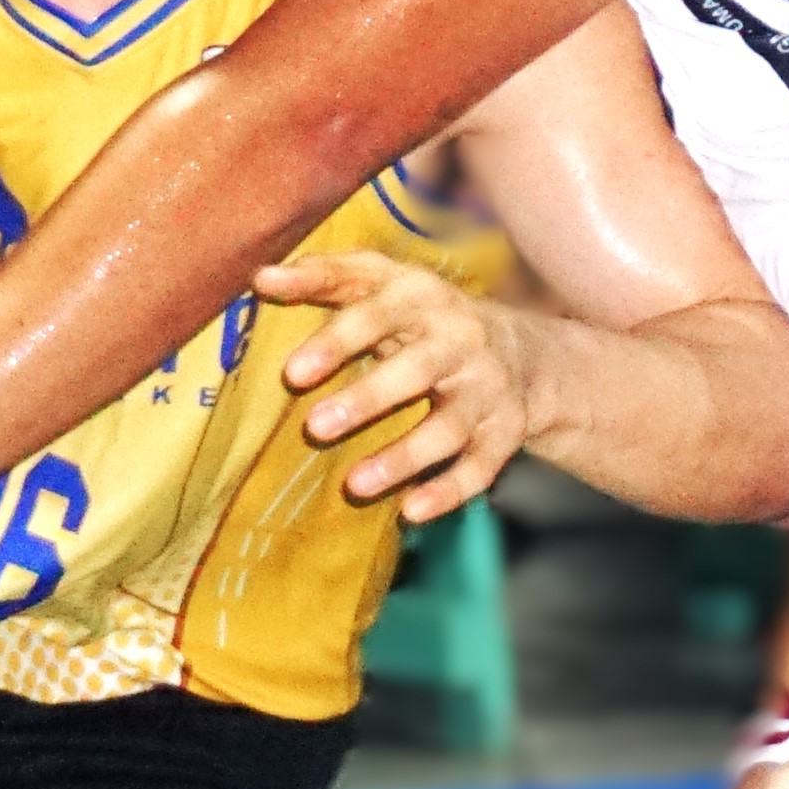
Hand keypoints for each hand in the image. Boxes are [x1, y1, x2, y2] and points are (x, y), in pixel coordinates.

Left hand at [260, 248, 524, 519]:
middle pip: (417, 370)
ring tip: (355, 485)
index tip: (294, 373)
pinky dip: (448, 491)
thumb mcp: (383, 283)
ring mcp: (487, 390)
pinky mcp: (504, 434)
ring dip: (403, 457)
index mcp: (423, 298)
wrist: (526, 352)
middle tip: (315, 427)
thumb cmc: (424, 315)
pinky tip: (411, 511)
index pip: (378, 313)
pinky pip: (480, 468)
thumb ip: (325, 276)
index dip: (338, 341)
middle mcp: (461, 341)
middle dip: (368, 399)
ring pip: (448, 428)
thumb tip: (262, 276)